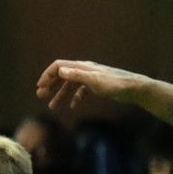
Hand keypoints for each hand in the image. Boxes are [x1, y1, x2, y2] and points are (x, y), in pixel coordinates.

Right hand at [35, 58, 149, 111]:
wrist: (133, 88)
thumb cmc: (114, 84)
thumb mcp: (94, 80)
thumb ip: (77, 75)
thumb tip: (60, 70)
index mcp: (82, 67)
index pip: (59, 66)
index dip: (48, 75)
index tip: (40, 87)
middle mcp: (84, 70)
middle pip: (63, 75)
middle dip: (51, 85)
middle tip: (41, 96)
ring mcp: (90, 78)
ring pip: (71, 85)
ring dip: (61, 95)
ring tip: (52, 107)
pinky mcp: (97, 86)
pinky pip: (82, 91)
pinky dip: (75, 98)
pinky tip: (73, 106)